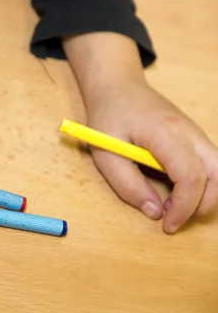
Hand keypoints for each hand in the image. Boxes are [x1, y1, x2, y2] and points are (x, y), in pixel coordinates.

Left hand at [63, 32, 217, 232]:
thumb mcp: (105, 153)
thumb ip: (128, 185)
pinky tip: (173, 189)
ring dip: (204, 196)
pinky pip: (211, 167)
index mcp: (168, 134)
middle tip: (170, 217)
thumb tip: (155, 212)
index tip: (167, 225)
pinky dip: (201, 185)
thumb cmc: (110, 117)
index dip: (184, 207)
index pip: (192, 176)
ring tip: (171, 202)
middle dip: (201, 205)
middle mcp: (191, 133)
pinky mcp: (196, 140)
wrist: (118, 87)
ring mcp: (198, 135)